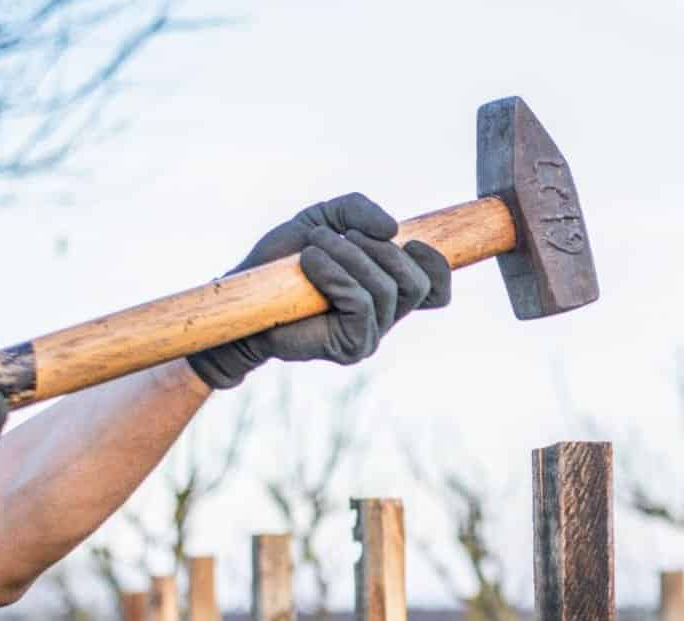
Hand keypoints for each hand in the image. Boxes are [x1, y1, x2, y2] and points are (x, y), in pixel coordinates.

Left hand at [187, 193, 452, 389]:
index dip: (436, 265)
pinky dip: (335, 274)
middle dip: (378, 249)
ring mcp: (372, 335)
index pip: (437, 290)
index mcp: (389, 291)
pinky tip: (309, 262)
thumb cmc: (284, 261)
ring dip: (348, 255)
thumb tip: (393, 229)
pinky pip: (361, 302)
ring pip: (387, 289)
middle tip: (337, 238)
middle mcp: (387, 317)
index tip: (410, 242)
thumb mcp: (325, 219)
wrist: (246, 294)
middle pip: (418, 284)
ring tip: (312, 247)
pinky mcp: (351, 346)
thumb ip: (359, 212)